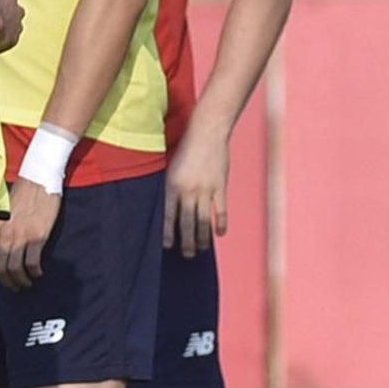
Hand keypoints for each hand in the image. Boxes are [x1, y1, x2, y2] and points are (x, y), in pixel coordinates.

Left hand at [0, 177, 59, 288]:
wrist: (39, 180)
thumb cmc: (23, 193)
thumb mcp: (3, 211)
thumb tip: (1, 245)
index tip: (2, 278)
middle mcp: (3, 236)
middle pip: (0, 269)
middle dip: (8, 282)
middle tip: (16, 286)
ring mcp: (20, 237)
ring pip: (15, 269)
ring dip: (21, 280)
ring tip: (27, 283)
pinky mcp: (36, 237)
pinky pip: (32, 263)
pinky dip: (35, 272)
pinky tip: (38, 273)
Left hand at [163, 123, 230, 256]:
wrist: (207, 132)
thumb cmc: (187, 148)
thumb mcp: (172, 167)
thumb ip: (171, 188)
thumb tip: (171, 210)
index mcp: (172, 185)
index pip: (168, 216)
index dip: (167, 233)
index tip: (167, 246)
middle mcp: (188, 190)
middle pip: (187, 223)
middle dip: (186, 242)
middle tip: (187, 255)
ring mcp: (206, 189)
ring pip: (203, 221)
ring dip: (202, 238)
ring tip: (201, 249)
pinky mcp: (220, 186)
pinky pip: (220, 211)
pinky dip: (220, 224)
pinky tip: (219, 233)